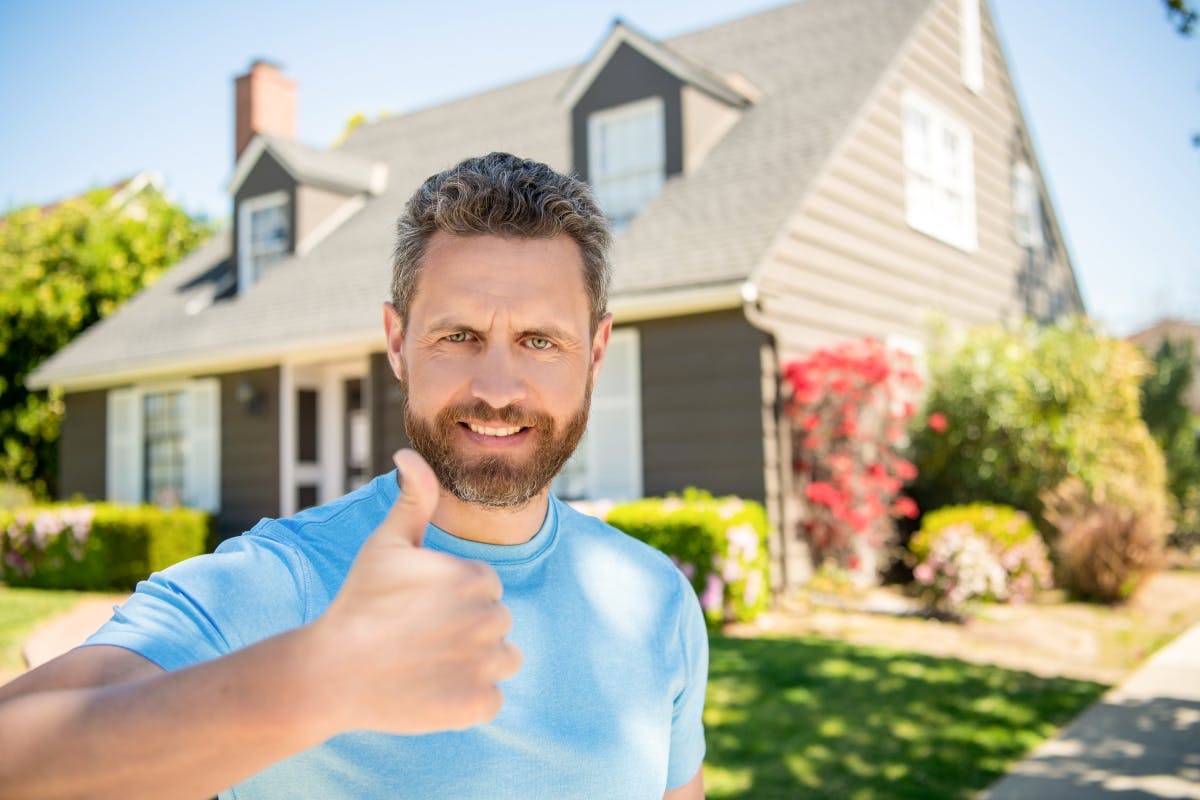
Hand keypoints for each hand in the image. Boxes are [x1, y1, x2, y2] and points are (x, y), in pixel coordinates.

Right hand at [308, 449, 521, 735]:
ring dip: (474, 662)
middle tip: (417, 636)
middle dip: (465, 628)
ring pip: (503, 659)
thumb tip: (409, 452)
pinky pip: (492, 699)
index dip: (452, 597)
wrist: (330, 673)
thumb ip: (414, 498)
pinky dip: (467, 700)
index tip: (417, 607)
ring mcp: (485, 664)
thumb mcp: (386, 543)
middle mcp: (490, 618)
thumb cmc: (360, 603)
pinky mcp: (478, 705)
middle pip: (496, 622)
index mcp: (477, 577)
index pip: (485, 586)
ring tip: (428, 662)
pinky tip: (431, 690)